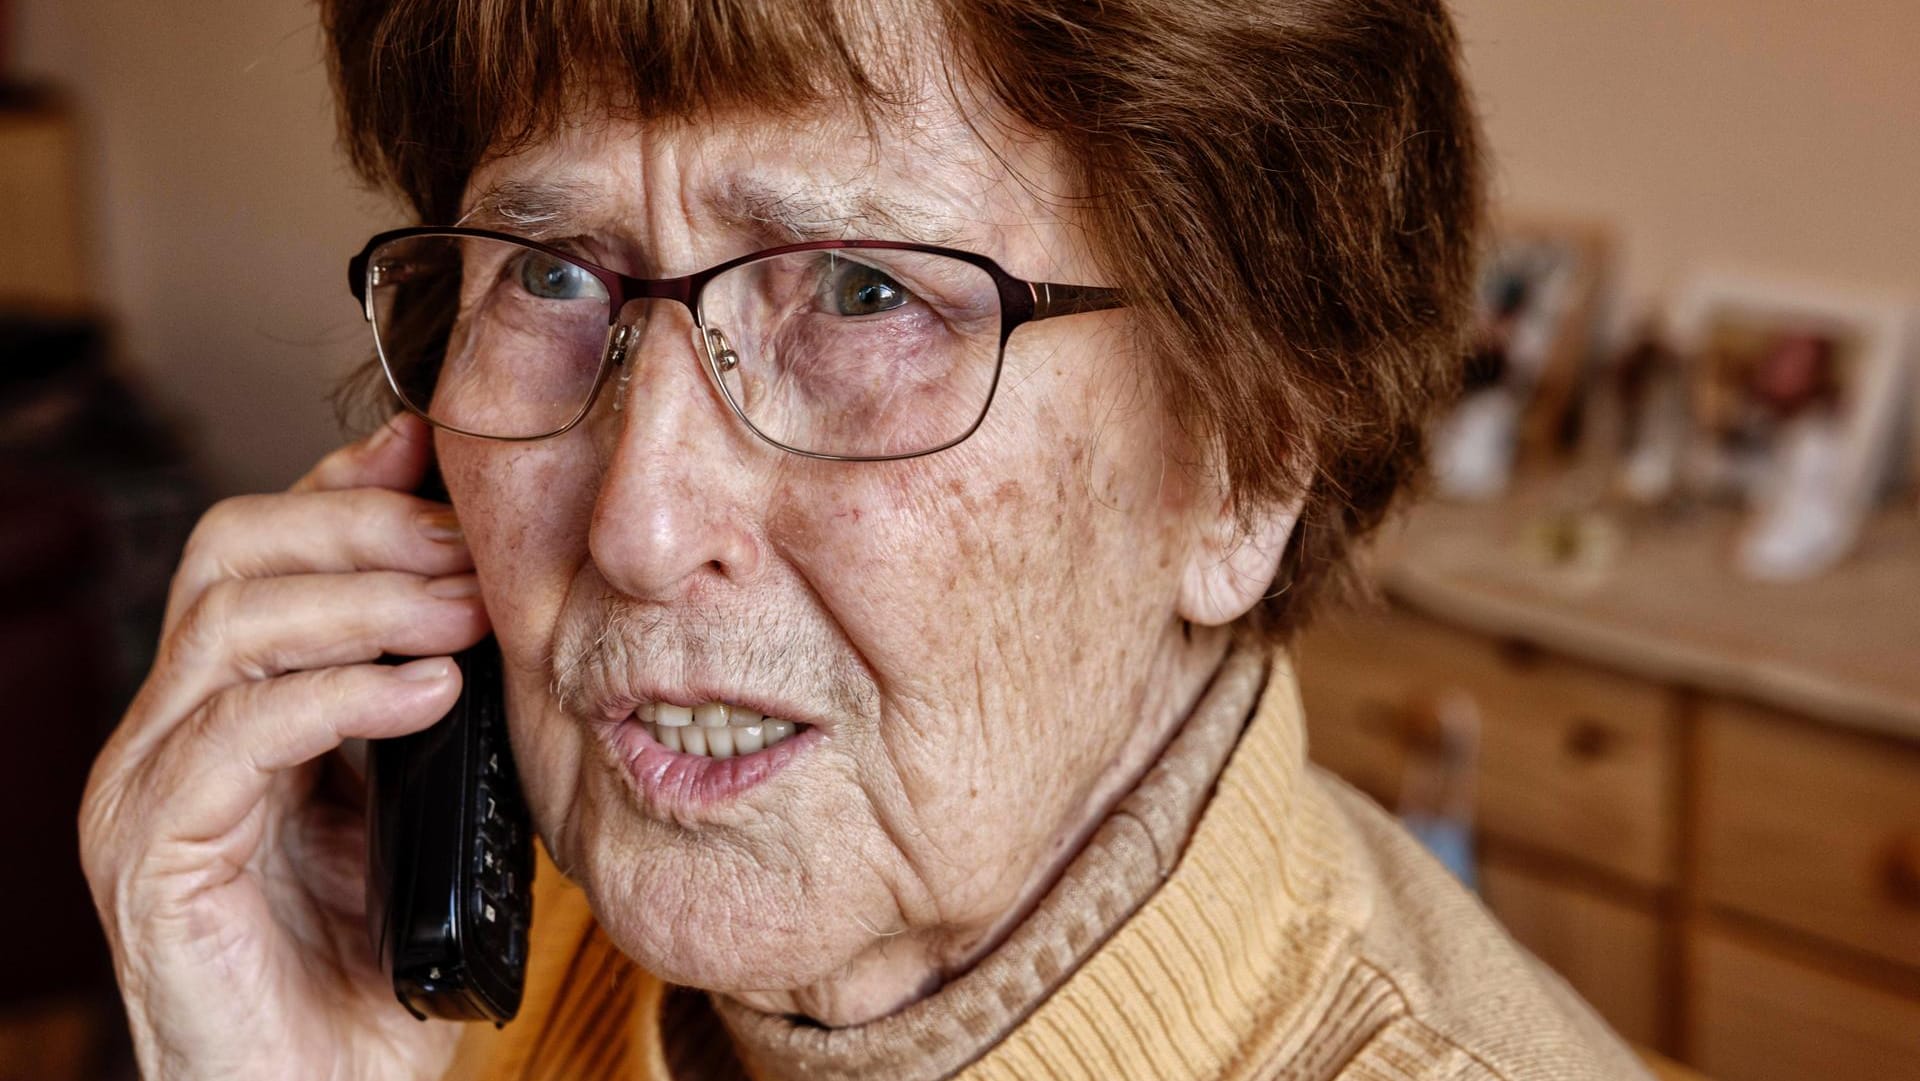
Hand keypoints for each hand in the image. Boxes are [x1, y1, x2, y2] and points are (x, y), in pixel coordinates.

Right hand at [80, 414, 490, 1080]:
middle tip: (474, 547)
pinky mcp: (152, 856)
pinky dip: (339, 695)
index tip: (447, 454)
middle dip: (364, 527)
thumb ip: (436, 708)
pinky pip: (232, 736)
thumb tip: (501, 602)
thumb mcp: (427, 808)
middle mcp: (171, 733)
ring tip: (470, 616)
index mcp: (231, 708)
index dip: (353, 484)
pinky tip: (428, 693)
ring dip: (367, 601)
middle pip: (232, 553)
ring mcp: (149, 791)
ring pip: (229, 625)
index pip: (270, 548)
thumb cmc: (379, 972)